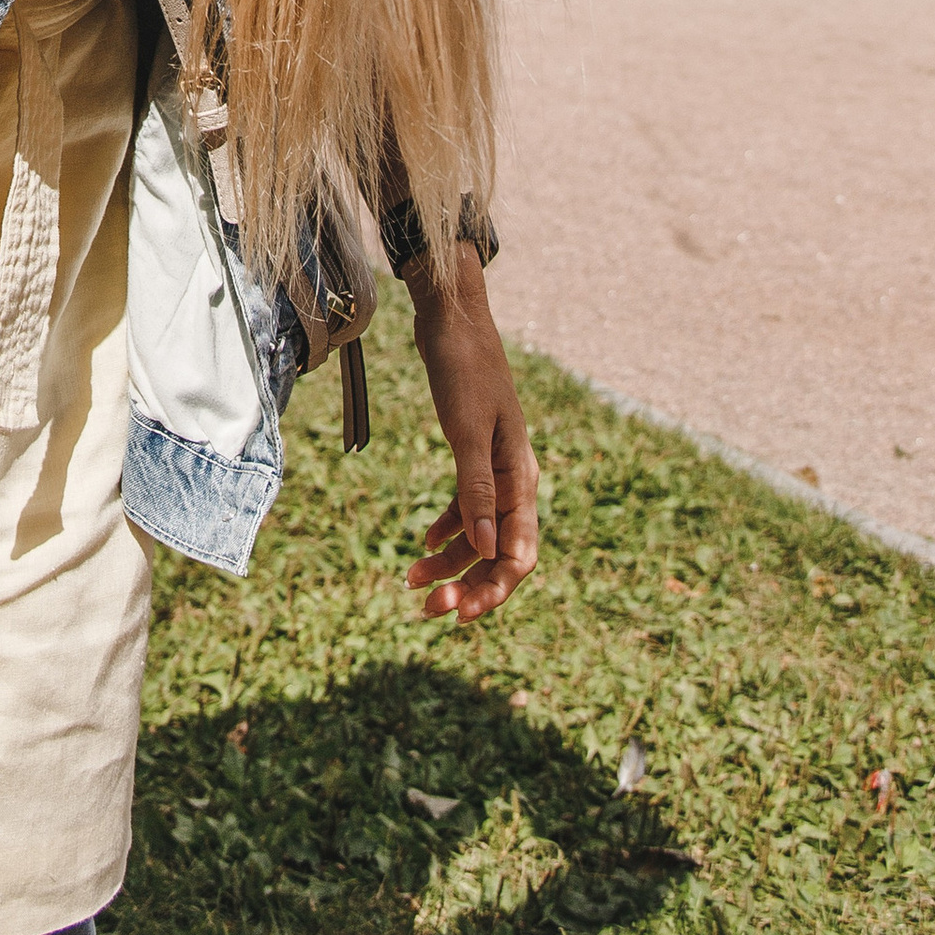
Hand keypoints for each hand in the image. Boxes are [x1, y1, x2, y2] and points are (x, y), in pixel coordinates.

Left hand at [404, 252, 539, 624]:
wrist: (452, 320)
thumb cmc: (464, 370)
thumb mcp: (467, 431)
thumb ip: (478, 490)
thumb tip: (490, 552)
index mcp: (521, 478)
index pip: (519, 554)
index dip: (493, 590)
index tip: (460, 615)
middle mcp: (514, 480)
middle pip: (499, 553)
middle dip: (468, 585)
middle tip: (428, 609)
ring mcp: (494, 469)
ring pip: (479, 535)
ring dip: (451, 562)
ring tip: (413, 583)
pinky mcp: (473, 455)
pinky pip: (467, 508)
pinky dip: (448, 529)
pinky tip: (423, 542)